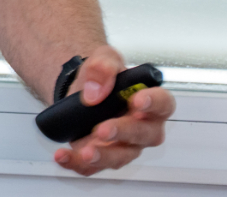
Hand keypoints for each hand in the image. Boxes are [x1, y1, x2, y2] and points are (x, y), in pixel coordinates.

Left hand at [53, 47, 174, 175]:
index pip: (163, 103)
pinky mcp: (103, 156)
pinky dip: (76, 163)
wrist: (81, 92)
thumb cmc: (103, 78)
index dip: (153, 103)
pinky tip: (63, 155)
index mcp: (150, 101)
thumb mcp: (103, 59)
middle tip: (103, 129)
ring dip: (103, 156)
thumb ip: (103, 66)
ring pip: (121, 156)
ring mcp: (124, 145)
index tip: (137, 100)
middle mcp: (143, 128)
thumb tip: (95, 91)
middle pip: (144, 135)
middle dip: (123, 132)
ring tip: (85, 151)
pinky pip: (93, 166)